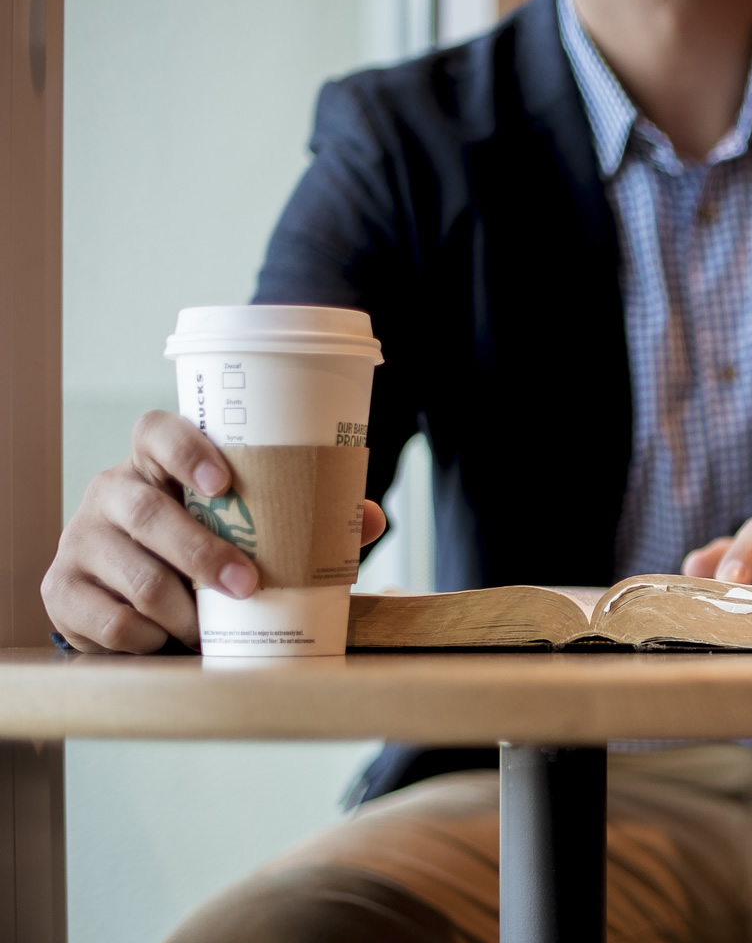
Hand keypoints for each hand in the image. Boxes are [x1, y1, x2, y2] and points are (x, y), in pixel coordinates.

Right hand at [40, 411, 387, 652]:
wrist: (131, 601)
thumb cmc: (203, 550)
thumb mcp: (245, 529)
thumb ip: (305, 520)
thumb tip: (370, 517)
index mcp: (155, 464)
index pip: (156, 430)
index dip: (186, 449)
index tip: (224, 481)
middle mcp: (110, 493)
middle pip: (146, 512)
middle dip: (202, 554)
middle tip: (247, 585)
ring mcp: (79, 540)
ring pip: (134, 574)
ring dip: (183, 610)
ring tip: (212, 627)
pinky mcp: (61, 590)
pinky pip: (111, 621)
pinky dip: (149, 639)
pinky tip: (168, 641)